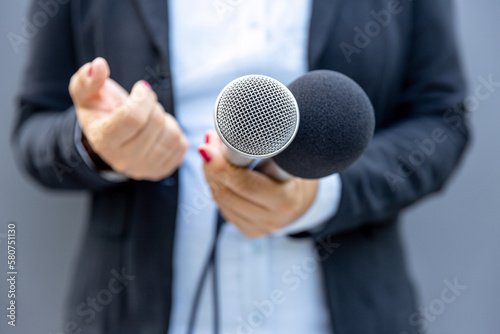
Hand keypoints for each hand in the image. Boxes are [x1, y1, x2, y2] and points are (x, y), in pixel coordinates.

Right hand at [69, 58, 187, 180]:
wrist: (111, 138)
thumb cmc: (100, 111)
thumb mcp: (87, 94)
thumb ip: (87, 79)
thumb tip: (98, 65)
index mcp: (103, 140)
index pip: (133, 117)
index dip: (143, 97)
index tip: (141, 88)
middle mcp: (123, 160)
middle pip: (155, 124)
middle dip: (154, 106)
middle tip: (145, 104)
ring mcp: (144, 168)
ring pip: (172, 134)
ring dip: (165, 119)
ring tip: (151, 118)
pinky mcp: (162, 170)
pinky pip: (181, 145)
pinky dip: (175, 132)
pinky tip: (159, 131)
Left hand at [198, 130, 317, 238]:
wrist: (308, 198)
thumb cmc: (299, 170)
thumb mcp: (290, 155)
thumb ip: (264, 146)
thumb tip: (228, 133)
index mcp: (285, 200)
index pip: (243, 184)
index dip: (220, 164)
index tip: (207, 146)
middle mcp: (272, 219)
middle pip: (225, 193)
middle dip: (211, 165)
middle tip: (208, 142)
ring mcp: (259, 228)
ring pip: (220, 200)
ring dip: (211, 175)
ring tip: (213, 152)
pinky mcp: (249, 230)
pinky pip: (223, 208)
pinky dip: (217, 187)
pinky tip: (220, 172)